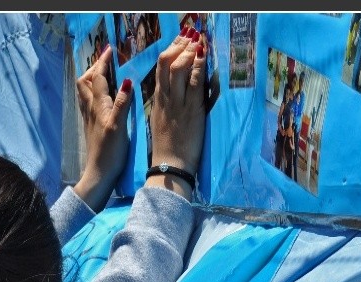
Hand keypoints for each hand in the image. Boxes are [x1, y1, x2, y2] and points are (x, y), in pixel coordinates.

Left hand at [73, 44, 133, 211]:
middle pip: (85, 81)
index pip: (97, 77)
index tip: (110, 50)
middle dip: (94, 69)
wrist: (98, 173)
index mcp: (98, 106)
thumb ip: (122, 102)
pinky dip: (92, 93)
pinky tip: (101, 97)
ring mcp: (88, 118)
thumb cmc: (110, 151)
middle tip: (106, 62)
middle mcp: (90, 109)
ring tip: (103, 75)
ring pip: (84, 92)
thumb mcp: (119, 125)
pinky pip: (87, 103)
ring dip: (91, 80)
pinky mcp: (90, 126)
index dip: (103, 62)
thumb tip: (126, 80)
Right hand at [146, 27, 206, 198]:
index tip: (178, 42)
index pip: (159, 71)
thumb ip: (165, 107)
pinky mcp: (192, 111)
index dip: (169, 52)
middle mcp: (165, 99)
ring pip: (177, 69)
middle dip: (177, 46)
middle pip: (165, 64)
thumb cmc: (166, 149)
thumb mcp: (160, 123)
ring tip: (196, 40)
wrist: (169, 167)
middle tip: (188, 35)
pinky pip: (193, 83)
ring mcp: (178, 104)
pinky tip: (203, 55)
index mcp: (157, 102)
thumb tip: (171, 95)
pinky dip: (198, 66)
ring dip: (188, 51)